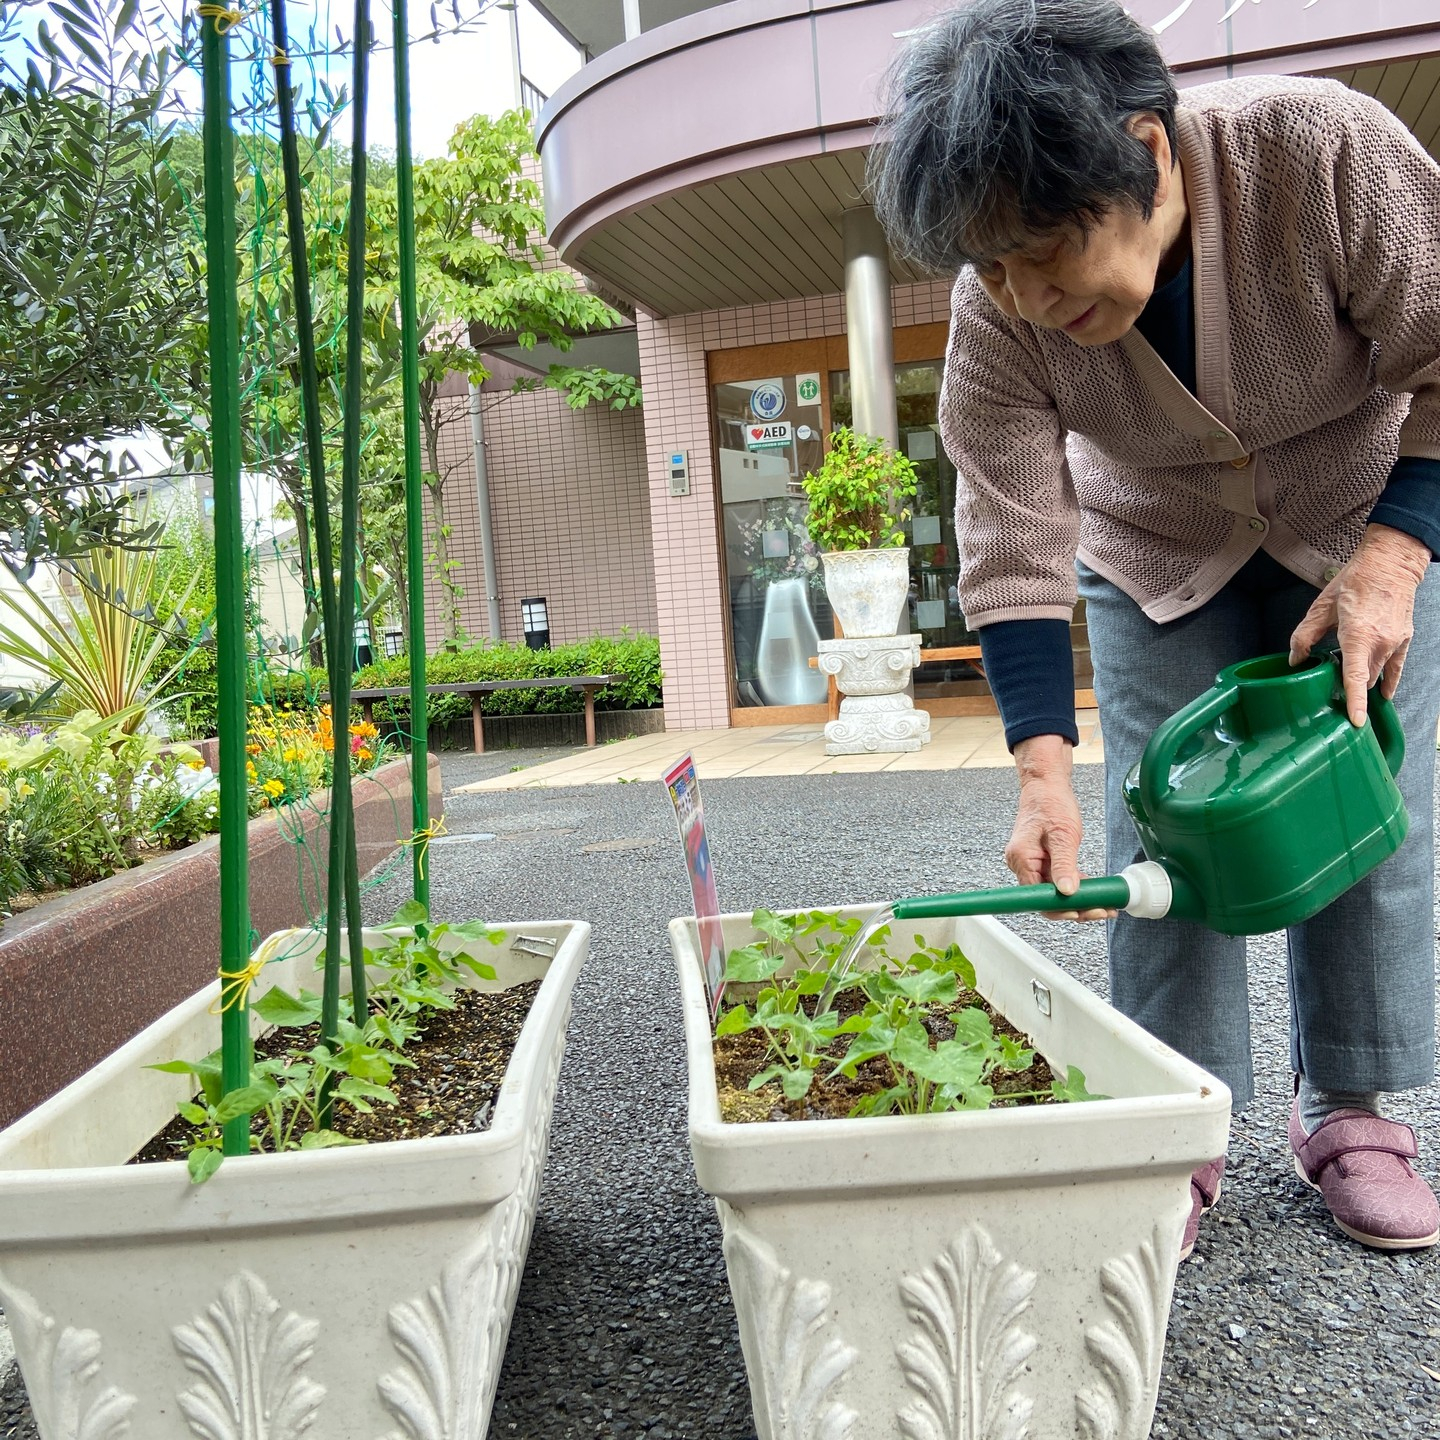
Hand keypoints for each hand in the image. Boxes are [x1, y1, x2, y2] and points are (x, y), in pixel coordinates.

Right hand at [1006, 736, 1115, 921]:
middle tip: (1100, 910)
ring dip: (1077, 900)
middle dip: (1074, 908)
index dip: (1059, 910)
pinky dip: (1075, 887)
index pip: (1037, 897)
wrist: (1046, 786)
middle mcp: (1022, 864)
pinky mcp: (1040, 861)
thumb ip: (1064, 865)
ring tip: (1103, 904)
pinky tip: (1093, 891)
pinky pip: (1056, 881)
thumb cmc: (1050, 803)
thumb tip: (1068, 891)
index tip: (1081, 913)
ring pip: (1053, 892)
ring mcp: (1030, 864)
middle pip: (1045, 898)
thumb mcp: (1062, 834)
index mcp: (1021, 858)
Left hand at [1289, 524, 1429, 725]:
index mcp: (1358, 635)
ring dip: (1363, 681)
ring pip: (1377, 675)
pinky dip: (1388, 682)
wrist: (1390, 564)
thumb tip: (1295, 659)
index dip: (1355, 702)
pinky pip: (1397, 669)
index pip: (1356, 677)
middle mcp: (1380, 642)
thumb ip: (1305, 635)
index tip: (1356, 722)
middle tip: (1330, 689)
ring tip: (1347, 681)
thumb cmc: (1355, 581)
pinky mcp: (1404, 640)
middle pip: (1364, 679)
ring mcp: (1395, 643)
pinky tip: (1382, 694)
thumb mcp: (1322, 607)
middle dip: (1349, 688)